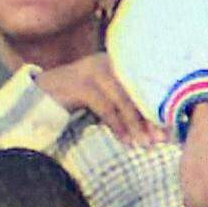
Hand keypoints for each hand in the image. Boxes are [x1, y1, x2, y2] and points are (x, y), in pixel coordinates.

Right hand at [35, 52, 163, 146]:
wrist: (36, 98)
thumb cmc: (77, 102)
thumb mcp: (107, 103)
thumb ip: (128, 111)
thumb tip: (158, 131)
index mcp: (118, 63)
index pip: (144, 85)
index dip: (159, 108)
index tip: (171, 130)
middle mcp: (107, 62)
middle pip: (137, 91)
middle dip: (151, 118)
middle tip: (161, 140)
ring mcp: (91, 70)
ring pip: (123, 99)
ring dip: (136, 124)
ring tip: (144, 144)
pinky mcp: (78, 83)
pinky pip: (105, 106)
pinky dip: (117, 125)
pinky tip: (125, 141)